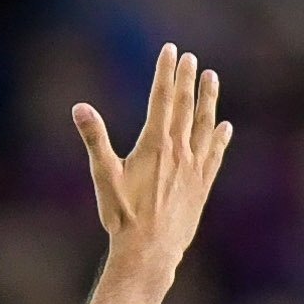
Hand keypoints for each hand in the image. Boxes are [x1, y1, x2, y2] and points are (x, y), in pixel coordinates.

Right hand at [71, 43, 232, 270]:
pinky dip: (219, 138)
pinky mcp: (202, 185)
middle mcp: (179, 151)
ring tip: (212, 78)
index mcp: (155, 144)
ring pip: (204, 125)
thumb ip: (94, 139)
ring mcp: (194, 167)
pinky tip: (224, 127)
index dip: (166, 73)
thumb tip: (79, 109)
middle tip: (191, 58)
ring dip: (208, 100)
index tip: (170, 51)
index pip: (162, 99)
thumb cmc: (123, 216)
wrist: (150, 252)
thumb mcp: (103, 176)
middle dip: (187, 80)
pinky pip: (214, 155)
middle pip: (185, 107)